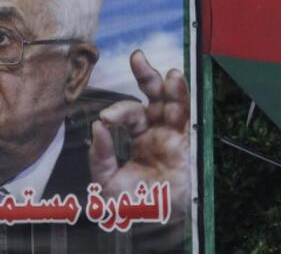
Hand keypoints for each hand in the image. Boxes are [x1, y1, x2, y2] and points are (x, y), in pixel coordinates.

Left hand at [89, 50, 190, 217]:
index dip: (117, 113)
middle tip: (137, 56)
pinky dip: (180, 95)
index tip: (106, 121)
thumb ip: (100, 156)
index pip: (126, 115)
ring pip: (170, 101)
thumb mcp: (105, 182)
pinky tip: (175, 80)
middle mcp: (154, 132)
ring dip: (166, 83)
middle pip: (151, 97)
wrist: (156, 223)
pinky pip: (183, 113)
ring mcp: (170, 134)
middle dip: (145, 75)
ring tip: (167, 71)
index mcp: (136, 139)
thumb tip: (97, 128)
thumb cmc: (133, 205)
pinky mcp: (183, 140)